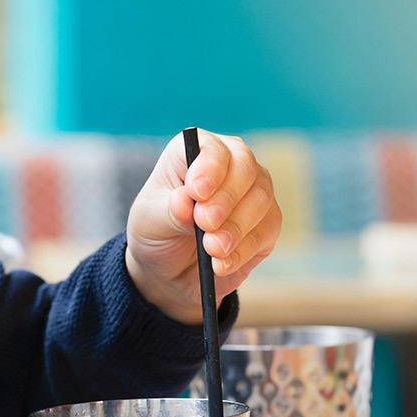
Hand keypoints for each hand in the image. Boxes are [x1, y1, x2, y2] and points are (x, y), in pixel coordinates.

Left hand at [125, 129, 281, 324]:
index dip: (208, 167)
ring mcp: (253, 192)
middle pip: (244, 168)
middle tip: (204, 223)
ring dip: (235, 227)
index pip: (211, 148)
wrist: (170, 269)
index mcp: (194, 152)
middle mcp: (230, 164)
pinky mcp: (266, 223)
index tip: (197, 192)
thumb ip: (168, 210)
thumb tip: (185, 200)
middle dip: (225, 198)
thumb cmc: (157, 231)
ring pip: (260, 199)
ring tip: (211, 249)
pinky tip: (221, 264)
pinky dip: (243, 250)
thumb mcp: (149, 221)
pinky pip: (266, 231)